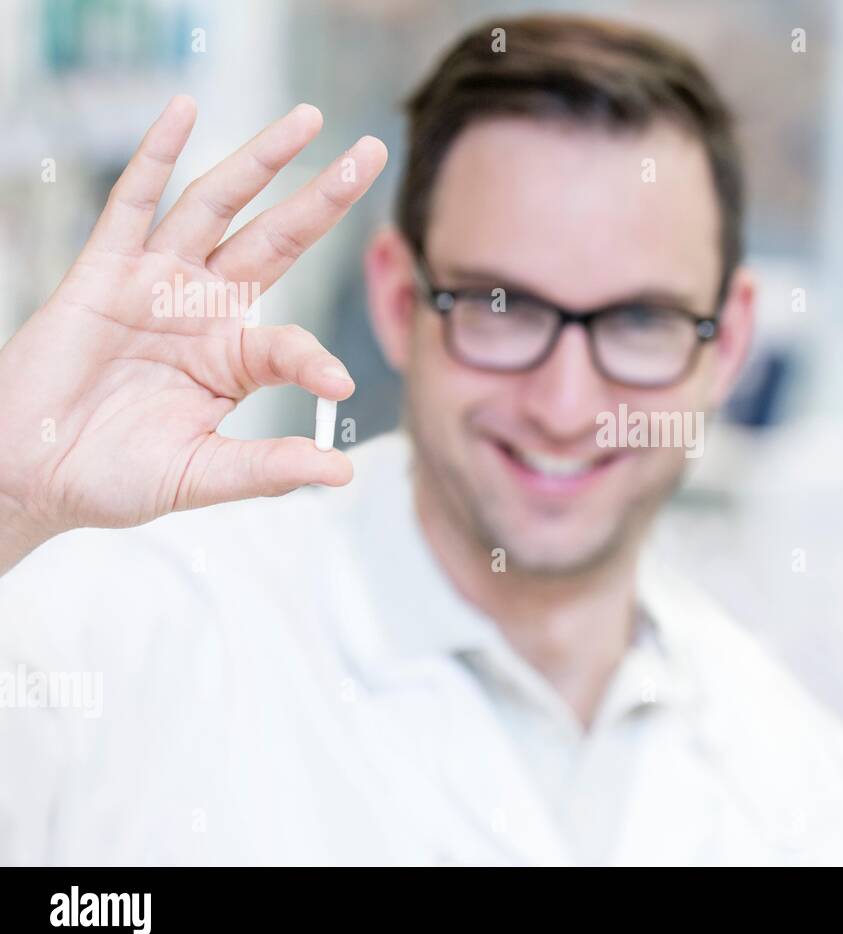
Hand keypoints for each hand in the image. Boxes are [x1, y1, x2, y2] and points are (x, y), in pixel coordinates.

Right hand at [0, 96, 386, 571]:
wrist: (32, 475)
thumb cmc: (116, 476)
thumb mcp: (203, 476)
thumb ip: (269, 469)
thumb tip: (341, 476)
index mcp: (234, 358)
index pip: (291, 341)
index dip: (314, 359)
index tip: (339, 383)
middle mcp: (204, 309)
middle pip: (276, 239)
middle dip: (322, 196)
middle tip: (370, 154)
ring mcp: (155, 283)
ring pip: (216, 206)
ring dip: (259, 160)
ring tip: (307, 119)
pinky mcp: (102, 271)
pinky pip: (132, 203)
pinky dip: (156, 156)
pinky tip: (185, 110)